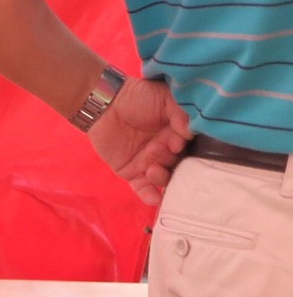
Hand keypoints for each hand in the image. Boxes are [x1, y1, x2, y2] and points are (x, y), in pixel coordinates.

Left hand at [88, 77, 192, 204]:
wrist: (104, 104)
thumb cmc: (137, 97)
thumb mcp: (164, 98)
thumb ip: (180, 112)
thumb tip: (190, 130)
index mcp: (179, 134)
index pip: (192, 147)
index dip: (188, 147)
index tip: (179, 142)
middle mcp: (168, 151)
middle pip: (181, 165)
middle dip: (176, 163)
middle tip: (167, 152)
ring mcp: (150, 163)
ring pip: (164, 178)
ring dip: (162, 177)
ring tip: (152, 168)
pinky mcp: (132, 172)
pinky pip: (143, 188)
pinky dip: (149, 195)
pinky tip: (155, 199)